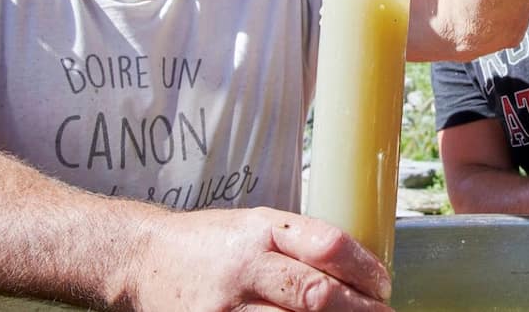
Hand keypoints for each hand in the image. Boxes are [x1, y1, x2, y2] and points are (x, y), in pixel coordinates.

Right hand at [127, 207, 391, 310]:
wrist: (144, 259)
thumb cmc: (213, 242)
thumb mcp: (258, 225)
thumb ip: (301, 244)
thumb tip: (361, 269)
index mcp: (263, 229)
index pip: (327, 246)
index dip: (365, 269)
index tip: (384, 285)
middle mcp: (245, 267)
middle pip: (315, 295)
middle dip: (360, 310)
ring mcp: (225, 307)